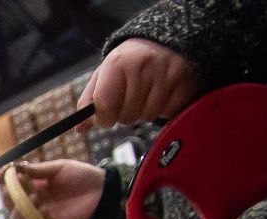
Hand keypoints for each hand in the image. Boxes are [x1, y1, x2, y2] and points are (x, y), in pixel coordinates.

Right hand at [4, 160, 105, 218]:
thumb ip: (35, 170)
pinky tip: (45, 210)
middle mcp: (33, 202)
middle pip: (9, 205)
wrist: (102, 191)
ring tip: (35, 199)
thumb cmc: (81, 177)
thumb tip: (12, 167)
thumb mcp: (57, 168)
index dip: (3, 182)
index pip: (11, 187)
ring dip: (20, 210)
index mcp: (34, 186)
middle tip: (18, 189)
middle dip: (9, 197)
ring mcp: (39, 216)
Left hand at [80, 37, 199, 126]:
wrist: (167, 41)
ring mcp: (166, 75)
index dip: (103, 118)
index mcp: (118, 63)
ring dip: (144, 112)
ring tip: (147, 94)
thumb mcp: (104, 73)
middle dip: (124, 113)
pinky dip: (163, 109)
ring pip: (147, 117)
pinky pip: (167, 113)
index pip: (105, 105)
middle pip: (126, 116)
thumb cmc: (129, 62)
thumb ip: (89, 100)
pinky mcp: (185, 84)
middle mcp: (143, 67)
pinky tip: (162, 93)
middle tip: (130, 98)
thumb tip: (81, 129)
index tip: (106, 118)